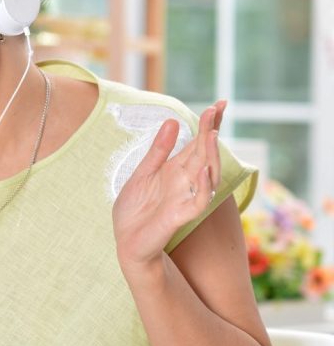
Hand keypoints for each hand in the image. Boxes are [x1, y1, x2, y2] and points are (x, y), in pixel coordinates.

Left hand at [112, 101, 225, 268]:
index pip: (196, 143)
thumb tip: (173, 121)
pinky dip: (203, 185)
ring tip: (211, 134)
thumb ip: (158, 151)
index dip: (209, 125)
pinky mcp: (180, 216)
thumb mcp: (142, 174)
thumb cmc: (135, 210)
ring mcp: (185, 198)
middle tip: (216, 109)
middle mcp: (185, 181)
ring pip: (207, 174)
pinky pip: (199, 200)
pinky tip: (202, 169)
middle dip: (210, 132)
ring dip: (210, 154)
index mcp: (175, 170)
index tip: (219, 104)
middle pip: (204, 153)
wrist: (125, 241)